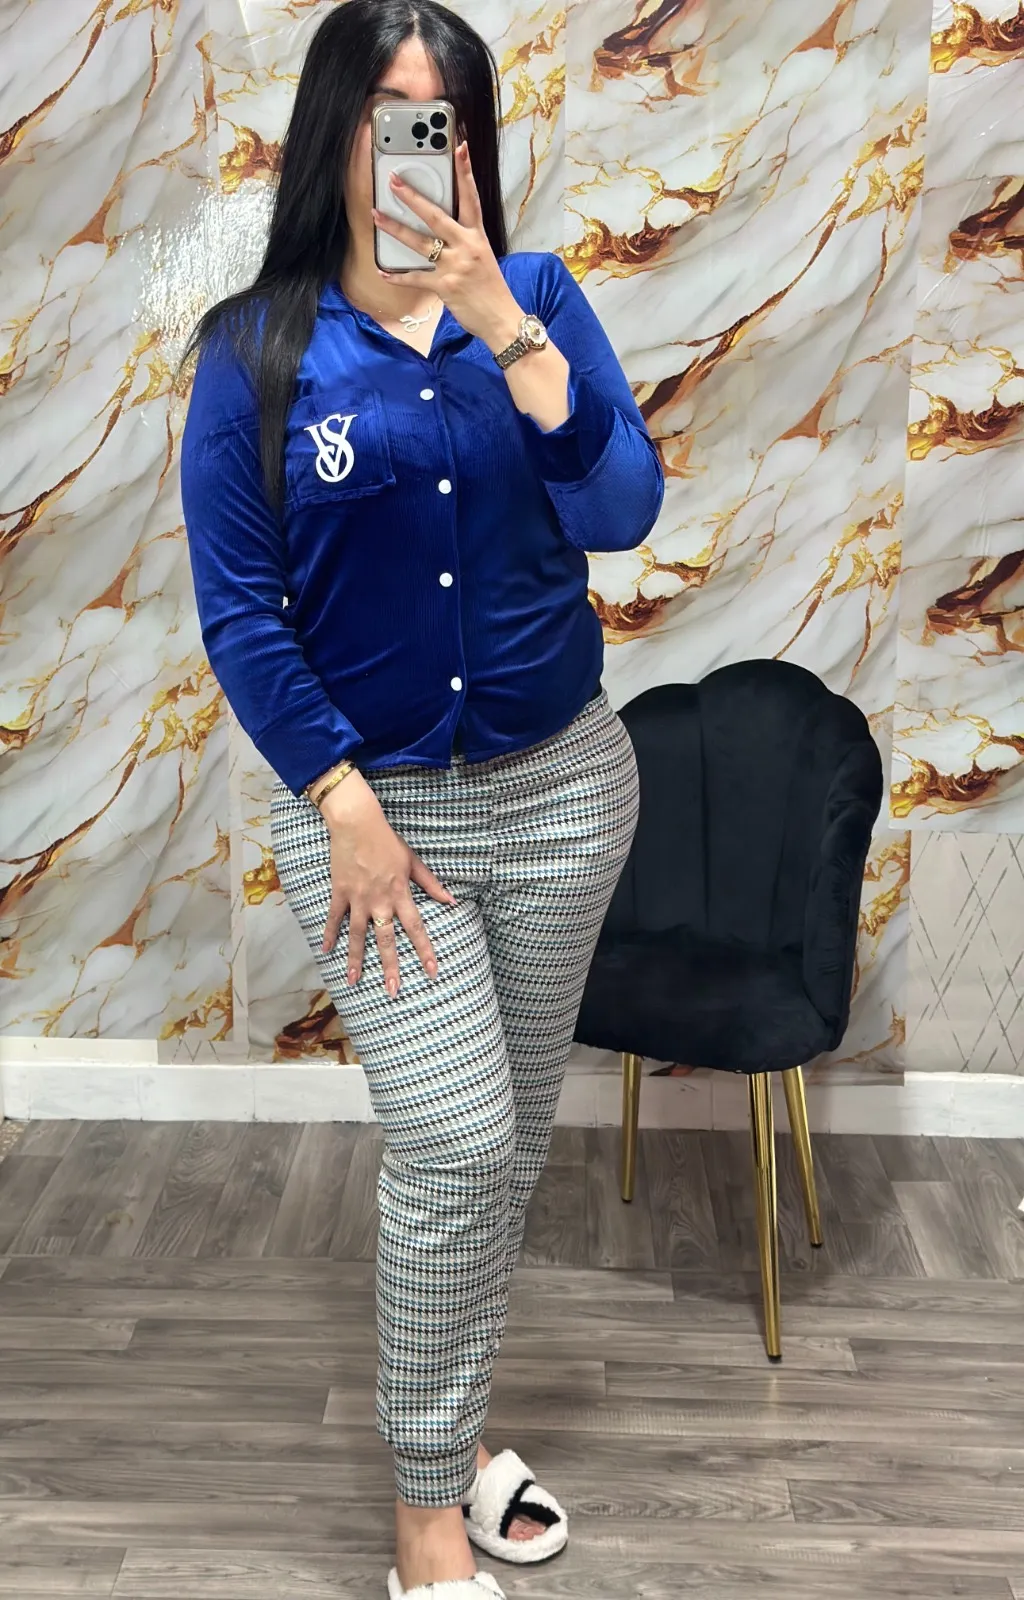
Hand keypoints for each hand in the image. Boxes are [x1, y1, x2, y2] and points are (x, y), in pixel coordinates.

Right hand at [318, 770, 454, 995]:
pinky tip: (327, 952)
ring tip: (354, 982)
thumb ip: (431, 884)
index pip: (416, 928)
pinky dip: (330, 935)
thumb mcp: (413, 861)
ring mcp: (357, 899)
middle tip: (393, 991)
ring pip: (357, 936)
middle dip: (391, 967)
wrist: (357, 823)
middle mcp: (379, 901)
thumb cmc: (387, 841)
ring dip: (356, 960)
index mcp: (400, 893)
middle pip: (386, 940)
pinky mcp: (340, 893)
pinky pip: (334, 918)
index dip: (425, 951)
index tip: (433, 971)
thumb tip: (451, 901)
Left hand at [372, 140, 522, 351]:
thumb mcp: (483, 258)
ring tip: (377, 216)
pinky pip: (415, 278)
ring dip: (395, 229)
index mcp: (477, 237)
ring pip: (420, 243)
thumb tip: (441, 233)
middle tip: (395, 182)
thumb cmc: (492, 290)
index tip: (459, 148)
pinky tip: (383, 270)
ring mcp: (455, 266)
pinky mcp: (445, 286)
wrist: (501, 319)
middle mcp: (466, 246)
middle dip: (413, 197)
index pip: (471, 198)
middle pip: (436, 216)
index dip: (465, 172)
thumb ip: (464, 243)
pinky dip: (397, 276)